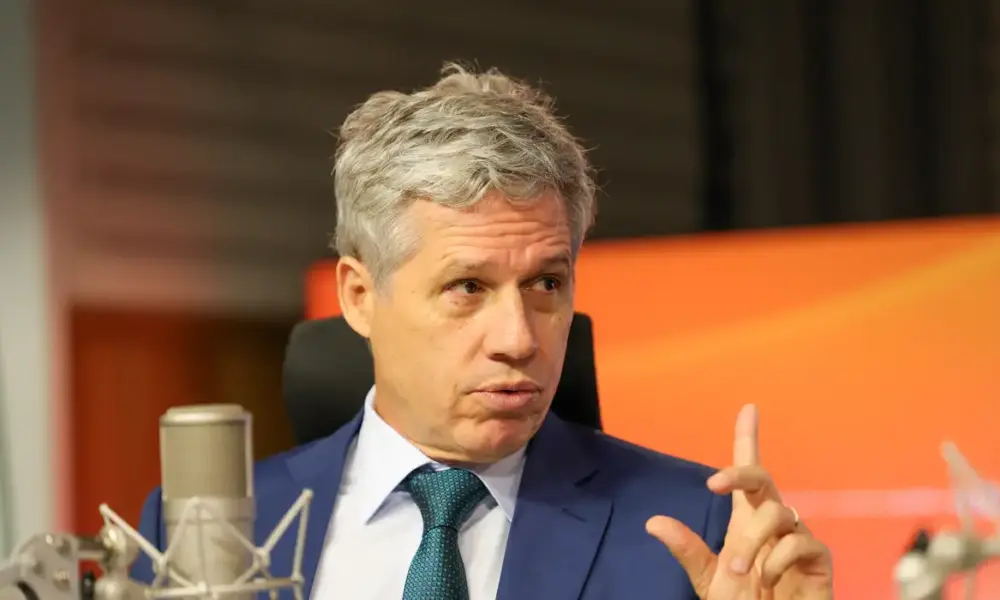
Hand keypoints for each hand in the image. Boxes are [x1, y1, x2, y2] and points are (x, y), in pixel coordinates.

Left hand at [645, 404, 832, 598]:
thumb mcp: (709, 579)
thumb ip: (687, 550)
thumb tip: (652, 522)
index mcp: (745, 521)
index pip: (748, 475)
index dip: (748, 439)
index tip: (748, 408)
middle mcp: (771, 523)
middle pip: (763, 480)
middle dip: (741, 473)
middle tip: (714, 483)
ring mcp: (796, 538)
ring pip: (778, 512)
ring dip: (754, 540)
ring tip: (739, 568)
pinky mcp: (818, 559)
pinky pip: (803, 542)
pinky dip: (780, 559)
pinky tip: (767, 579)